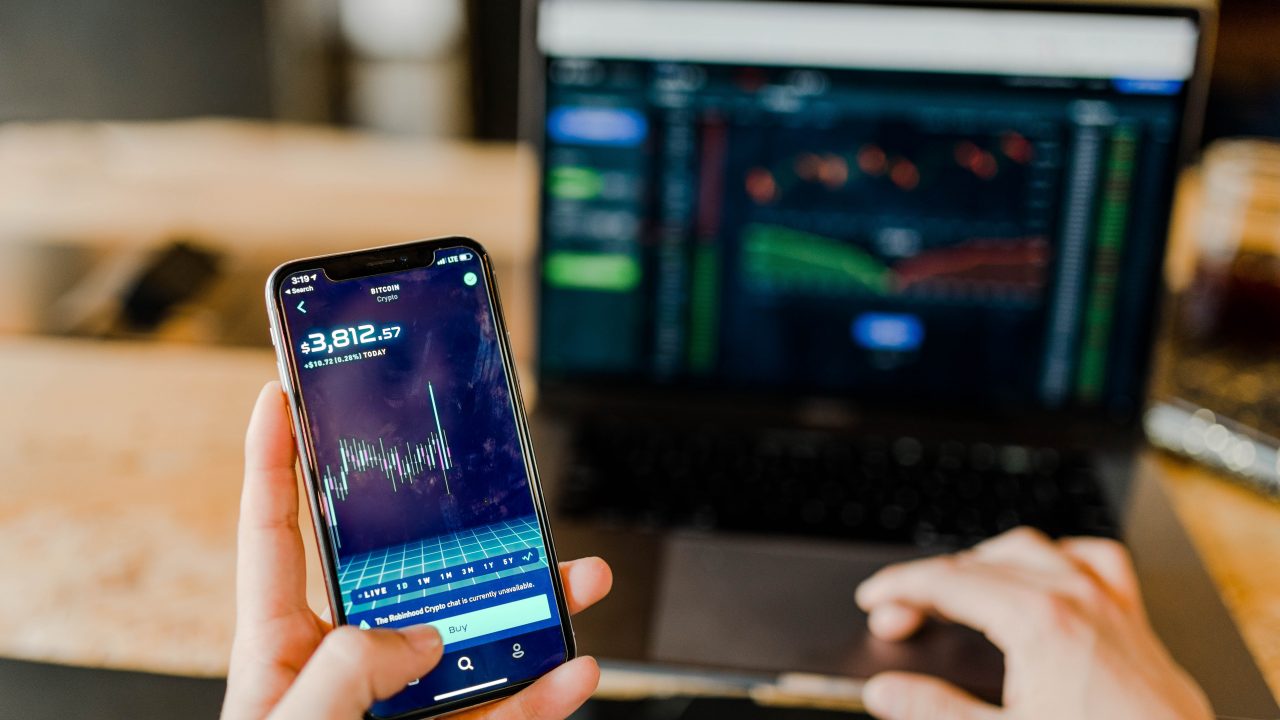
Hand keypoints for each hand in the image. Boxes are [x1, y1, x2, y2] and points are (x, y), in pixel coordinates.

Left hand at [222, 382, 612, 719]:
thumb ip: (348, 667)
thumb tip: (423, 641)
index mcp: (280, 646)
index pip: (274, 533)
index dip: (274, 462)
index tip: (283, 397)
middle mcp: (345, 666)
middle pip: (407, 578)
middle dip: (456, 531)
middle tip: (490, 485)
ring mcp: (401, 710)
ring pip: (475, 644)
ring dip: (531, 612)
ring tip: (577, 578)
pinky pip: (502, 715)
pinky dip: (543, 697)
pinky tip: (574, 670)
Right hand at [855, 527, 1211, 719]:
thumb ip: (936, 710)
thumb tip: (887, 691)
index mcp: (1038, 620)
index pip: (947, 583)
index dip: (900, 588)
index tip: (875, 600)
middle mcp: (1074, 598)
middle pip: (979, 565)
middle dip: (930, 583)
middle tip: (899, 614)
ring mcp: (1108, 603)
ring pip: (1032, 549)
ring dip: (985, 561)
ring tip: (957, 585)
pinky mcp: (1133, 620)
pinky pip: (1095, 560)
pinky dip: (1059, 558)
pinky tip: (1047, 572)